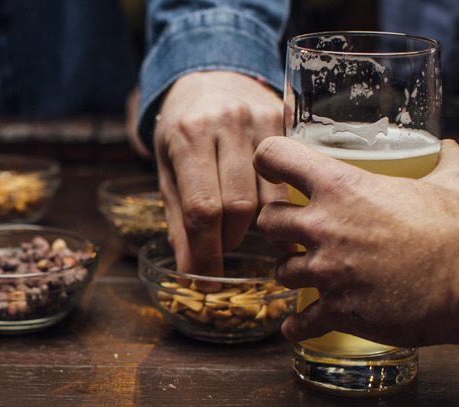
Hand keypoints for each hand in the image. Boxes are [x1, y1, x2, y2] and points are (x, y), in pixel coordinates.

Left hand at [154, 71, 286, 279]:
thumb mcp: (168, 169)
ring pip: (270, 197)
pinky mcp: (287, 122)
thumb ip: (178, 220)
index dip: (206, 252)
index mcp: (188, 135)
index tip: (207, 280)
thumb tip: (191, 272)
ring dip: (257, 228)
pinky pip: (291, 178)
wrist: (210, 75)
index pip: (202, 208)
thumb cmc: (183, 127)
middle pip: (238, 206)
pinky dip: (282, 206)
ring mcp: (262, 119)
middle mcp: (227, 123)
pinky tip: (274, 216)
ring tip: (244, 232)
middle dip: (229, 241)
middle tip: (222, 249)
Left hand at [253, 138, 458, 345]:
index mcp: (340, 187)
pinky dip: (298, 325)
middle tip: (293, 233)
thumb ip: (447, 162)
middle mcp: (322, 227)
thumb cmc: (458, 229)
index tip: (272, 170)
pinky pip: (301, 322)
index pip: (275, 157)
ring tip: (306, 275)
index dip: (268, 161)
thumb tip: (452, 148)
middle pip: (267, 222)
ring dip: (290, 272)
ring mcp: (326, 272)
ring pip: (279, 271)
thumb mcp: (451, 184)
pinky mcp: (337, 310)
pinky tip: (299, 326)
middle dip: (278, 228)